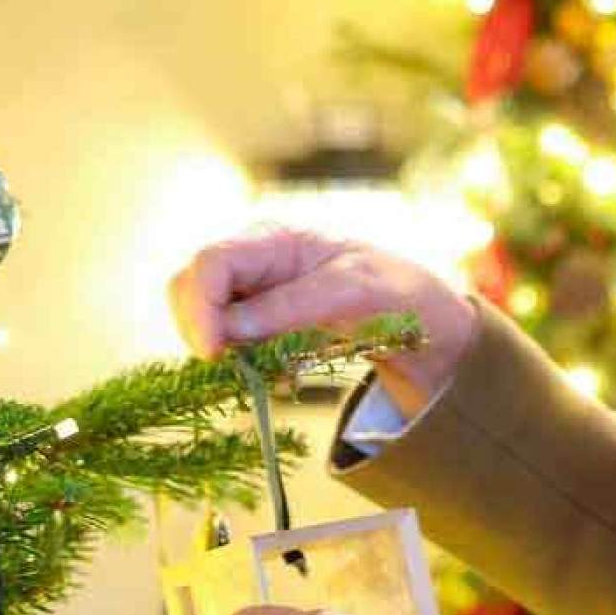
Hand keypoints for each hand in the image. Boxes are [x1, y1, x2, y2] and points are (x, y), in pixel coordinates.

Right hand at [168, 228, 480, 418]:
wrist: (424, 322)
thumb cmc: (396, 292)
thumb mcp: (356, 292)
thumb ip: (293, 306)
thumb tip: (230, 329)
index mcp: (275, 240)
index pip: (211, 263)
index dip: (201, 306)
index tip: (214, 352)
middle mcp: (254, 263)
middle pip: (191, 289)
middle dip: (201, 329)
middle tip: (234, 366)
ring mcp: (254, 295)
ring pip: (205, 321)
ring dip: (224, 351)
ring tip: (272, 367)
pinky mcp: (262, 328)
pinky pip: (231, 346)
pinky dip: (245, 365)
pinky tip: (281, 374)